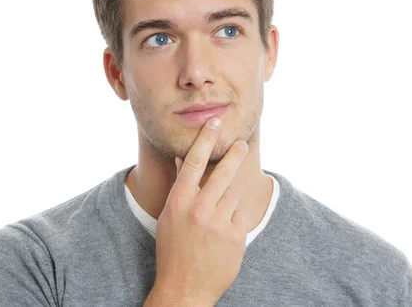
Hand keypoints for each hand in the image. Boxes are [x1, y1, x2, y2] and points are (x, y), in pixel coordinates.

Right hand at [151, 117, 248, 305]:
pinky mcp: (236, 235)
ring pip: (233, 194)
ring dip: (228, 199)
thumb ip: (180, 187)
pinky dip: (234, 220)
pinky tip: (223, 235)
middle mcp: (199, 209)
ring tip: (216, 218)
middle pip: (223, 171)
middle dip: (234, 154)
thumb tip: (181, 159)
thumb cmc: (173, 249)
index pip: (194, 162)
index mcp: (179, 201)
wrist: (184, 289)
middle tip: (241, 143)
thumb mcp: (170, 216)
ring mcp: (219, 222)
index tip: (214, 122)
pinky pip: (240, 215)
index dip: (205, 139)